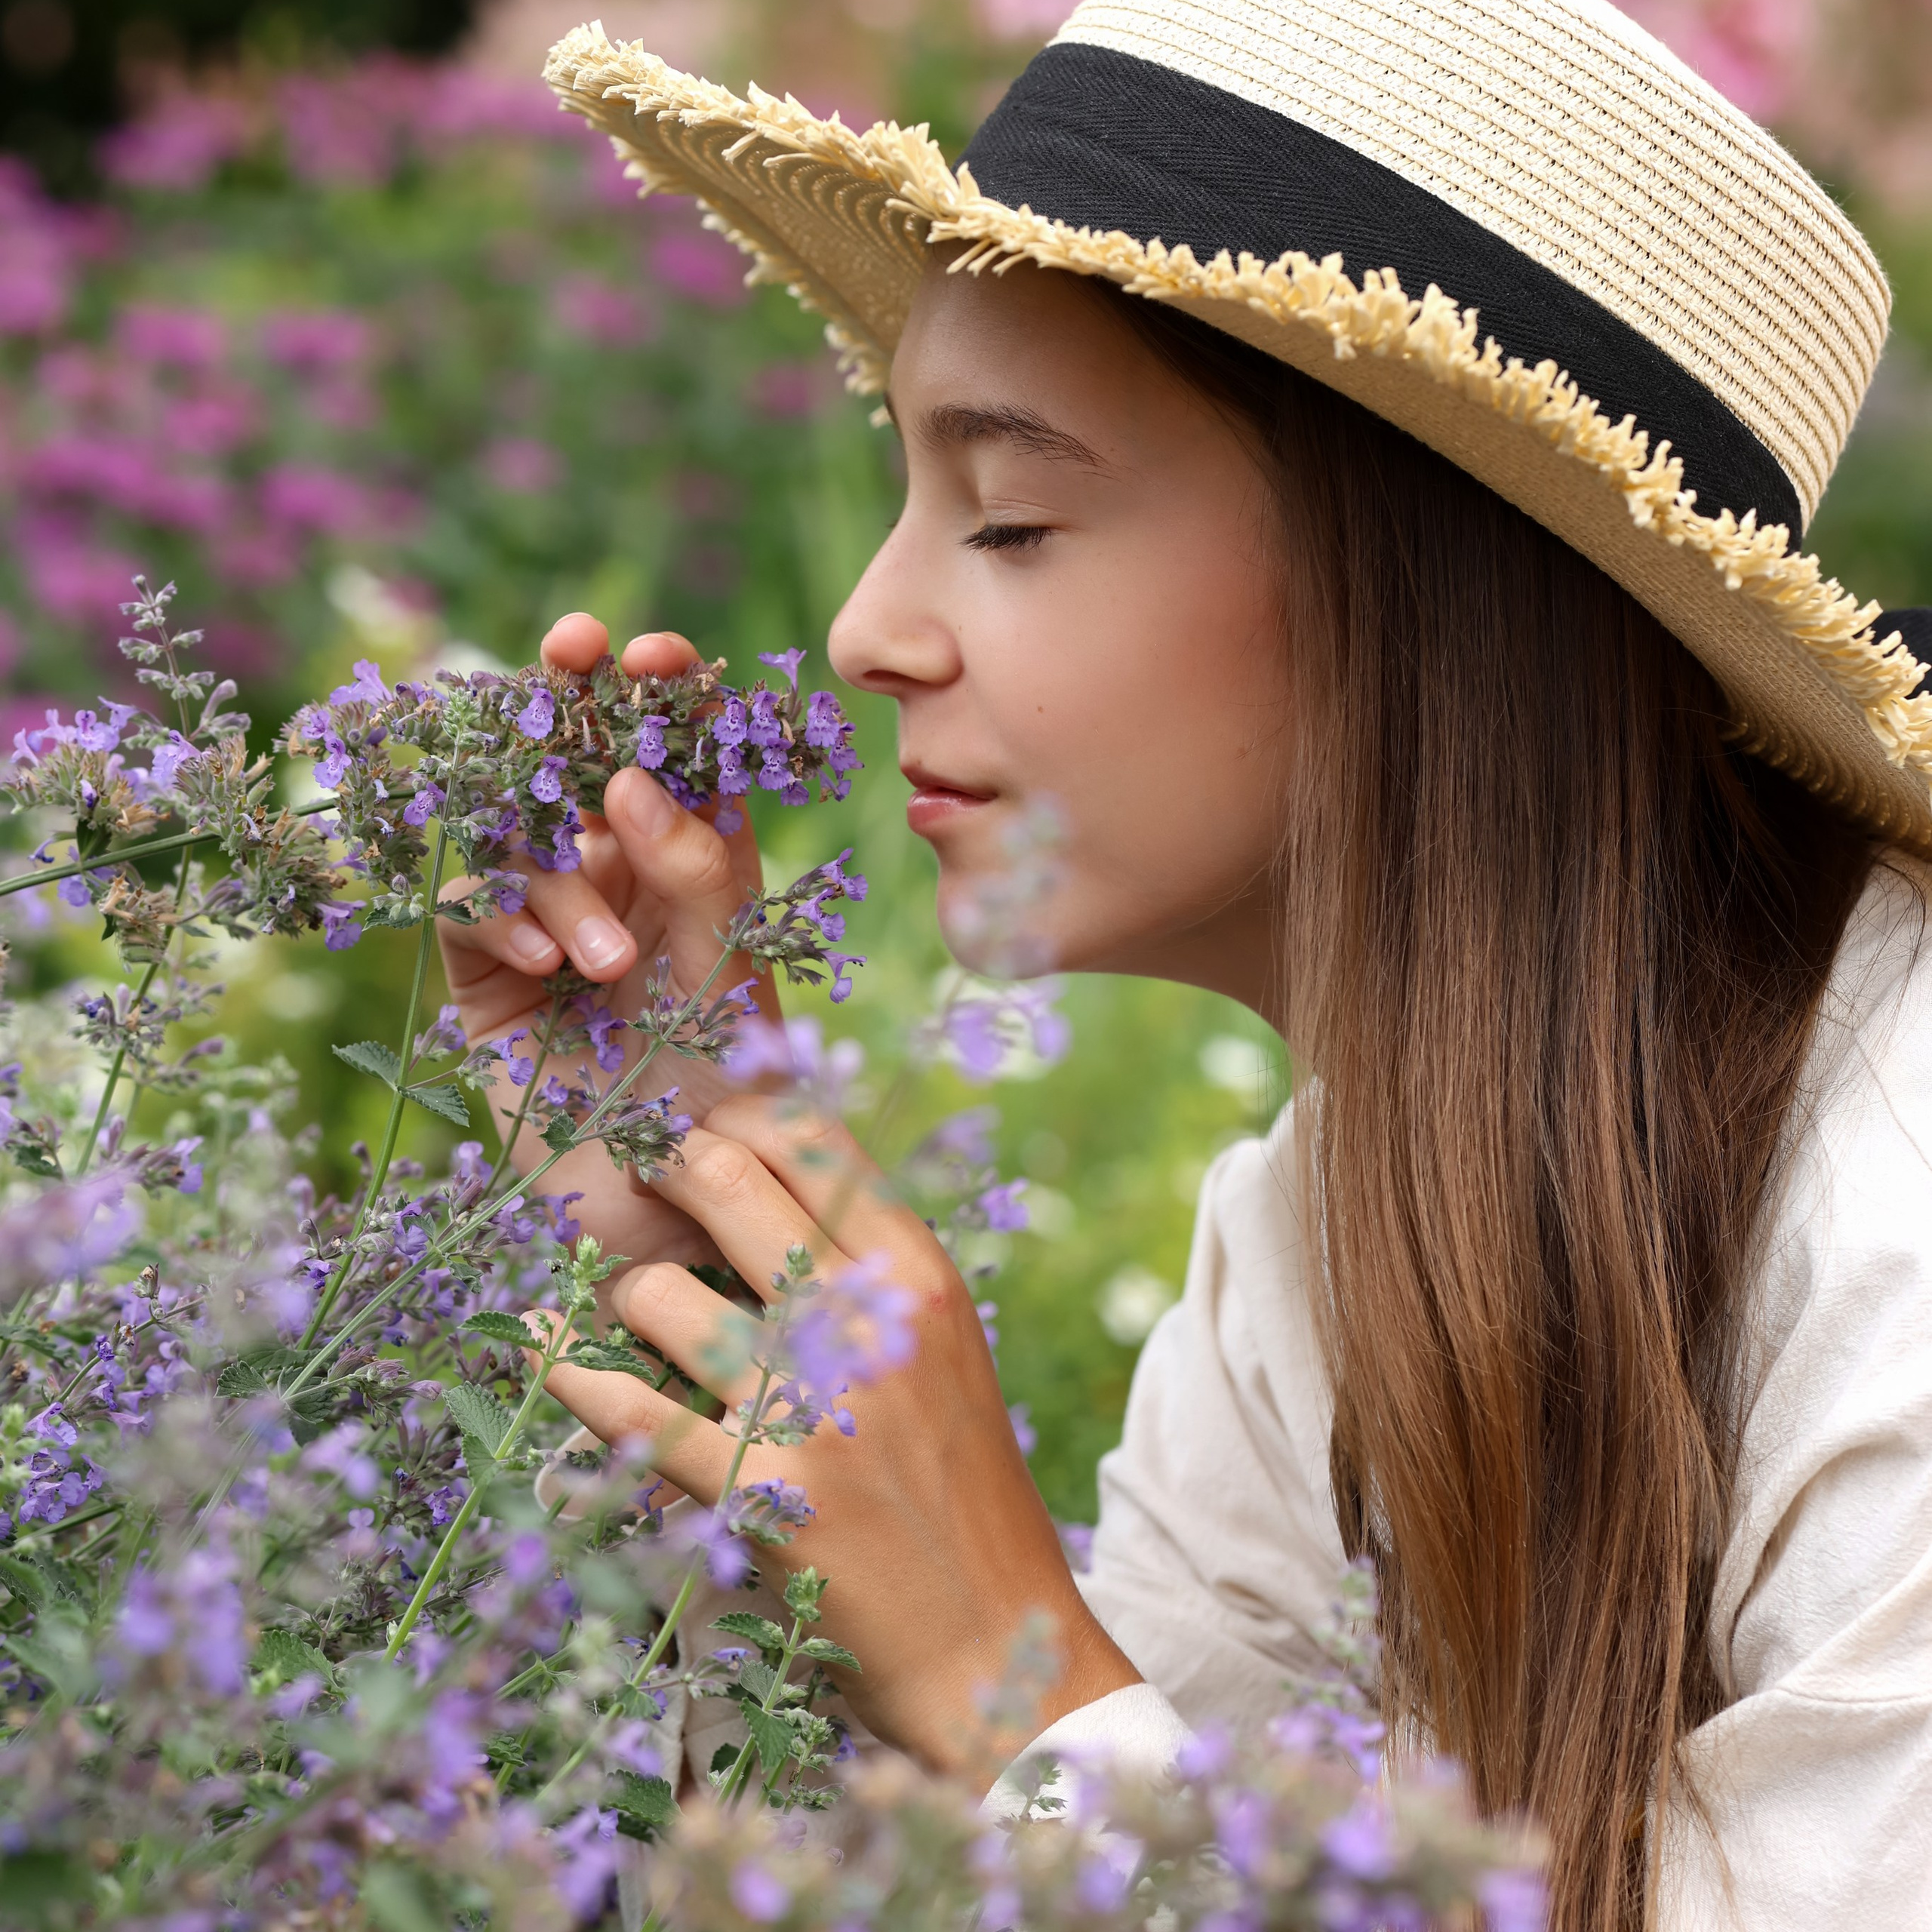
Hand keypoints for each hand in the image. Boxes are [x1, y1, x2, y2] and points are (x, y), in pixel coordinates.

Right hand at [437, 613, 775, 1273]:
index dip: (659, 686)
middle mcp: (611, 866)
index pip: (668, 746)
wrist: (669, 1195)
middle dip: (568, 698)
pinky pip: (469, 907)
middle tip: (571, 648)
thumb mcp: (728, 962)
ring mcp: (541, 911)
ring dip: (555, 877)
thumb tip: (627, 777)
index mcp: (686, 851)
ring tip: (607, 961)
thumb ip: (695, 866)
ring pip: (514, 830)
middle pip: (570, 755)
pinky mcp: (481, 968)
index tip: (658, 651)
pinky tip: (546, 971)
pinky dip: (503, 924)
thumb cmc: (725, 1076)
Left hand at [531, 1095, 1140, 1775]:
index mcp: (919, 1274)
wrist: (991, 1634)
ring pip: (659, 1294)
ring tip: (642, 1320)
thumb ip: (869, 1264)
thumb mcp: (941, 1346)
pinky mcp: (755, 1493)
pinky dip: (568, 1373)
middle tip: (645, 1179)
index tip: (699, 1127)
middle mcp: (867, 1321)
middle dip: (667, 1166)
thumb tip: (762, 1175)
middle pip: (726, 1179)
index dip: (734, 1114)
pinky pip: (627, 1409)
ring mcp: (809, 1406)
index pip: (809, 1137)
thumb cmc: (959, 1482)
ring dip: (629, 1300)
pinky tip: (542, 1345)